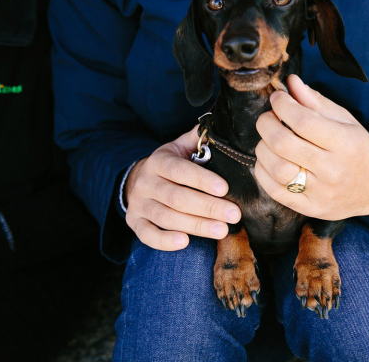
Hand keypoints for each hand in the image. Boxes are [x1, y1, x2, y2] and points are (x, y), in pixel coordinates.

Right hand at [125, 126, 241, 250]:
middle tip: (234, 215)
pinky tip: (185, 242)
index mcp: (159, 161)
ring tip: (221, 230)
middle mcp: (146, 182)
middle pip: (177, 197)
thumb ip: (197, 139)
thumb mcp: (179, 148)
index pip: (180, 170)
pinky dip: (164, 241)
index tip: (225, 189)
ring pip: (166, 217)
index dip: (202, 180)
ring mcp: (138, 204)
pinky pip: (147, 235)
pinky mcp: (134, 222)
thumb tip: (218, 125)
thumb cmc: (169, 165)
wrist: (138, 180)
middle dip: (208, 207)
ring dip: (195, 225)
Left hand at [254, 75, 368, 220]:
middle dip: (266, 124)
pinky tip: (268, 160)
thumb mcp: (344, 120)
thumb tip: (290, 82)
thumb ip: (315, 101)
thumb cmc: (357, 148)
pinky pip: (274, 191)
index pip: (303, 121)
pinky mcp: (310, 208)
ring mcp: (320, 193)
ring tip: (268, 139)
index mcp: (345, 143)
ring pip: (275, 168)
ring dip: (262, 147)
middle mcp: (333, 170)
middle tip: (268, 117)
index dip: (283, 105)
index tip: (278, 98)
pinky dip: (262, 171)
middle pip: (283, 144)